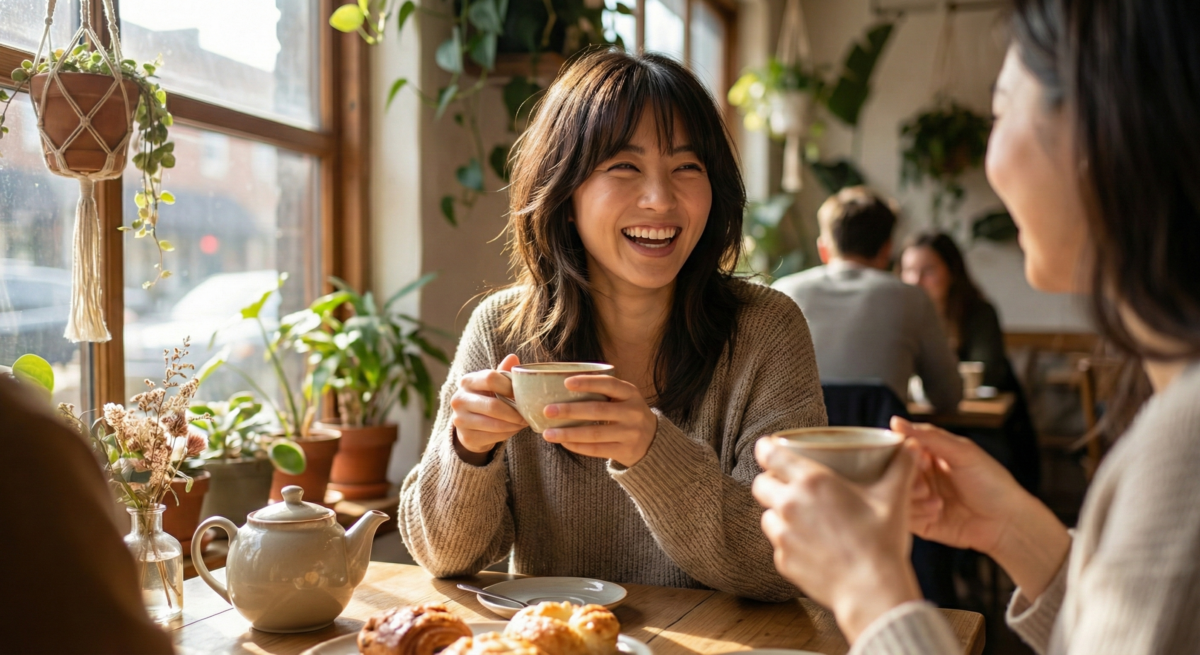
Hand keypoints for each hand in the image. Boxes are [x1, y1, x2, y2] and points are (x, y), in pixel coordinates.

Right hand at [449, 354, 528, 464]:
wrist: (469, 425)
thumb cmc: (486, 398)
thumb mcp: (492, 385)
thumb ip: (503, 372)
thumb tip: (513, 357)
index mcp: (467, 381)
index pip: (490, 378)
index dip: (510, 387)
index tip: (522, 393)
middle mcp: (459, 399)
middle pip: (493, 406)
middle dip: (515, 412)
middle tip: (528, 414)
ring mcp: (460, 420)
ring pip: (495, 424)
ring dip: (514, 424)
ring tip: (524, 422)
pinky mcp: (466, 437)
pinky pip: (494, 437)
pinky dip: (508, 433)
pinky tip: (514, 429)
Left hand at [540, 375, 657, 467]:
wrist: (652, 440)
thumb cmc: (627, 413)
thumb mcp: (624, 398)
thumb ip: (603, 391)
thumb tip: (561, 387)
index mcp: (631, 393)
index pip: (609, 384)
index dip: (588, 382)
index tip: (566, 383)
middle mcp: (633, 412)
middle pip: (597, 410)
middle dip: (570, 410)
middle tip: (548, 410)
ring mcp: (630, 433)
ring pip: (594, 433)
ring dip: (568, 433)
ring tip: (548, 433)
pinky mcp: (625, 450)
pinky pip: (597, 449)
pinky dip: (578, 446)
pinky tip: (563, 443)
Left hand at [753, 438, 922, 641]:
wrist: (872, 591)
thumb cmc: (881, 542)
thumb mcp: (894, 498)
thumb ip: (901, 467)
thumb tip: (911, 445)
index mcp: (811, 481)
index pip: (768, 453)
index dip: (766, 448)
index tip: (771, 448)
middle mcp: (790, 505)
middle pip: (761, 484)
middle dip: (772, 481)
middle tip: (791, 485)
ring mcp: (783, 535)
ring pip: (767, 515)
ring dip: (779, 514)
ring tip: (803, 518)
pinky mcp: (783, 560)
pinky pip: (778, 545)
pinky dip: (790, 542)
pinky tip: (811, 546)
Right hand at [895, 417, 1069, 598]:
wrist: (1008, 522)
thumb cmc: (992, 482)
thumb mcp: (962, 452)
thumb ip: (929, 437)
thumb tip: (895, 421)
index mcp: (928, 455)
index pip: (899, 448)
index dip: (900, 453)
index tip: (915, 458)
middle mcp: (920, 476)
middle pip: (893, 473)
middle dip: (906, 478)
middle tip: (923, 484)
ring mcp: (919, 500)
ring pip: (895, 495)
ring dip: (913, 497)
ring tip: (936, 500)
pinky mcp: (920, 523)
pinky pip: (903, 517)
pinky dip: (918, 514)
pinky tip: (938, 512)